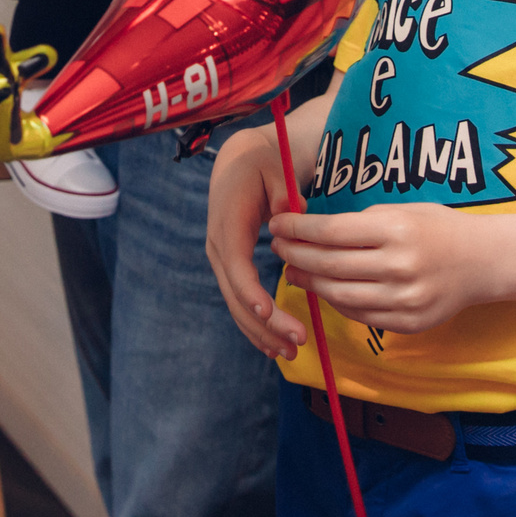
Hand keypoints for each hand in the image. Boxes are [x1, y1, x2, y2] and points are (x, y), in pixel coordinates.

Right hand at [207, 124, 306, 358]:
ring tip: (289, 352)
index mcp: (229, 222)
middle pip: (236, 292)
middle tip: (296, 342)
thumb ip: (282, 190)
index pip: (235, 262)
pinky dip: (254, 325)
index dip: (249, 288)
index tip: (267, 311)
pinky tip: (273, 346)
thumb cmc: (261, 166)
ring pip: (235, 303)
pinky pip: (239, 301)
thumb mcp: (274, 169)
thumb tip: (289, 213)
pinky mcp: (230, 268)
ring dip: (260, 331)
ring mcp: (221, 259)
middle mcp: (219, 245)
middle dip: (264, 322)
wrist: (239, 163)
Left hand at [270, 203, 492, 336]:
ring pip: (339, 294)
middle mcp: (400, 266)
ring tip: (293, 270)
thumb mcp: (402, 210)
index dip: (298, 229)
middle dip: (296, 255)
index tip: (277, 224)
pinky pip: (360, 315)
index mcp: (396, 230)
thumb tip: (312, 232)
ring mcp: (405, 299)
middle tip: (277, 247)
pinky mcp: (409, 323)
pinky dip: (336, 302)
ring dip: (310, 282)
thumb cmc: (437, 228)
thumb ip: (361, 223)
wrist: (484, 262)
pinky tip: (324, 289)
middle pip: (330, 264)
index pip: (331, 231)